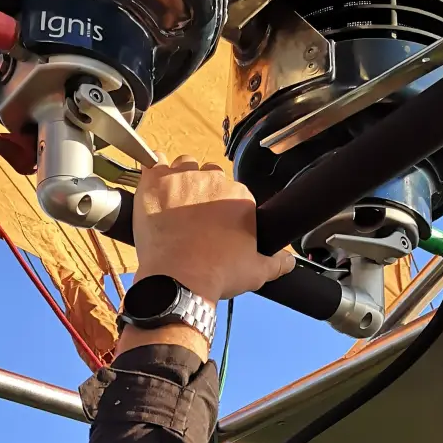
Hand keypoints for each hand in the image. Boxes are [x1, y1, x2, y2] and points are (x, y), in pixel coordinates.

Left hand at [132, 157, 294, 304]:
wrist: (178, 280)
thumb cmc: (216, 274)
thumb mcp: (257, 272)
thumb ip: (276, 262)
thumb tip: (288, 260)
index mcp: (240, 197)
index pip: (234, 191)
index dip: (223, 207)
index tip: (215, 223)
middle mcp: (213, 180)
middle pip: (210, 175)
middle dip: (203, 192)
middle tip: (193, 217)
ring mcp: (182, 178)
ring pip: (184, 166)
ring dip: (181, 180)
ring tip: (174, 204)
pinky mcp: (155, 182)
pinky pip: (154, 162)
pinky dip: (154, 171)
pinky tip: (155, 186)